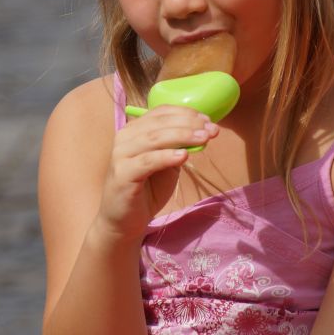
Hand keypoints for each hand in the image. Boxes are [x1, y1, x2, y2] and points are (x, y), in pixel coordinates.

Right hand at [93, 106, 218, 243]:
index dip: (186, 113)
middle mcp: (124, 137)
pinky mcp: (122, 174)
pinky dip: (167, 156)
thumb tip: (202, 132)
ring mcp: (121, 155)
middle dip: (189, 124)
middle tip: (212, 130)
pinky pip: (147, 161)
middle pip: (159, 123)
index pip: (161, 112)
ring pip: (154, 139)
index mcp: (135, 130)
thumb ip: (178, 146)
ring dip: (182, 136)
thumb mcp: (167, 164)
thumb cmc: (147, 190)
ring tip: (204, 139)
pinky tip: (184, 156)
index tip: (209, 121)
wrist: (124, 221)